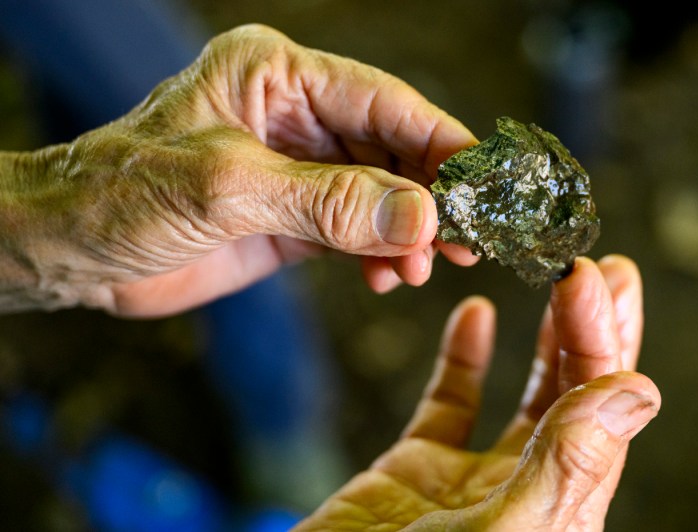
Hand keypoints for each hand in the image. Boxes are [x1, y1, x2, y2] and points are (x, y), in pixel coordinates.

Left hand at [3, 24, 476, 315]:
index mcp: (276, 76)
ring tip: (423, 268)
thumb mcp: (228, 189)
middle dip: (429, 196)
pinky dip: (378, 255)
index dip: (439, 141)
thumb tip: (421, 218)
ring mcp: (297, 169)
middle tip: (467, 241)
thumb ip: (328, 203)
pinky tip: (387, 277)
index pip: (382, 102)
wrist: (72, 251)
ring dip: (408, 232)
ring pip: (380, 194)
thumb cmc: (122, 193)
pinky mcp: (292, 216)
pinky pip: (356, 230)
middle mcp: (293, 116)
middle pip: (391, 149)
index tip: (484, 184)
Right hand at [296, 255, 659, 530]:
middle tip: (602, 267)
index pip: (599, 405)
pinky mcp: (419, 470)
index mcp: (561, 508)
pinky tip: (476, 315)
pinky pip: (451, 404)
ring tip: (558, 279)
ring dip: (546, 338)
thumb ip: (567, 465)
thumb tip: (638, 391)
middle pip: (575, 394)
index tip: (590, 274)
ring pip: (526, 397)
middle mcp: (528, 490)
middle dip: (591, 325)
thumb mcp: (501, 529)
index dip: (601, 334)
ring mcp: (472, 478)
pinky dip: (465, 358)